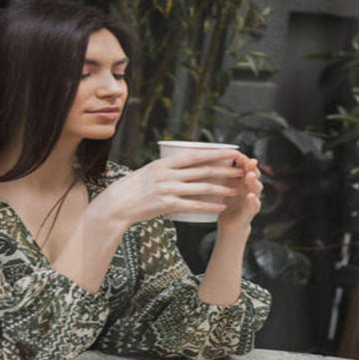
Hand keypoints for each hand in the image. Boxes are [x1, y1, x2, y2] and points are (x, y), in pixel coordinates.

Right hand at [89, 149, 245, 229]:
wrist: (117, 204)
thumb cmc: (132, 188)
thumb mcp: (149, 172)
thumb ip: (167, 169)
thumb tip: (184, 165)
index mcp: (164, 163)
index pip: (196, 155)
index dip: (216, 153)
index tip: (231, 151)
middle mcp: (168, 174)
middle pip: (203, 170)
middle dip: (225, 170)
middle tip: (241, 170)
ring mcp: (168, 189)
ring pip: (202, 187)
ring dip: (222, 188)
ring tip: (236, 190)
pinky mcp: (167, 205)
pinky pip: (193, 205)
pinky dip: (209, 206)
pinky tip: (221, 207)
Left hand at [217, 153, 262, 232]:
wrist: (229, 224)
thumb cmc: (225, 202)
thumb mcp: (221, 186)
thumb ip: (219, 173)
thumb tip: (206, 156)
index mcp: (242, 179)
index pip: (245, 165)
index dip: (243, 159)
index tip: (236, 153)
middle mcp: (249, 187)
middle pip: (254, 173)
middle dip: (252, 167)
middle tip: (250, 161)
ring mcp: (252, 198)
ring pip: (257, 187)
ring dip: (253, 181)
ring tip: (250, 176)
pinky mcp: (251, 211)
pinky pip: (255, 205)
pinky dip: (253, 200)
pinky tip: (250, 197)